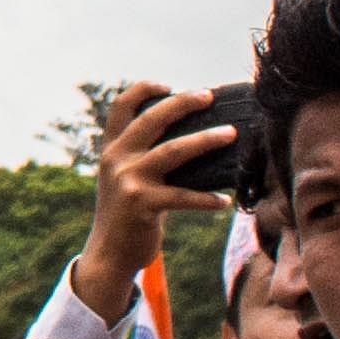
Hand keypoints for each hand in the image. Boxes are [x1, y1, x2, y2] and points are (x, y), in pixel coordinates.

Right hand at [93, 83, 238, 254]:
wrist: (108, 253)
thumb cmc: (127, 214)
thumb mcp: (124, 179)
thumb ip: (144, 158)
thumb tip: (194, 141)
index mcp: (112, 150)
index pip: (121, 107)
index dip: (144, 90)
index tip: (169, 85)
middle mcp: (117, 159)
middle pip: (152, 120)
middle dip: (182, 103)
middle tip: (209, 96)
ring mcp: (128, 181)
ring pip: (173, 151)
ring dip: (205, 140)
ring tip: (231, 134)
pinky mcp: (142, 205)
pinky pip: (183, 196)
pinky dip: (207, 199)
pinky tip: (224, 201)